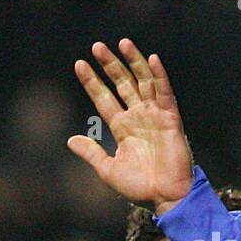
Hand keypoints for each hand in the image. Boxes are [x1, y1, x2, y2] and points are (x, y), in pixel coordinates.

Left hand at [67, 40, 191, 214]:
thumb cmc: (138, 187)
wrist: (163, 197)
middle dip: (110, 65)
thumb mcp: (107, 169)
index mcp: (121, 128)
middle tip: (97, 46)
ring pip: (143, 82)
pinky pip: (165, 93)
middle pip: (122, 84)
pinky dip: (159, 76)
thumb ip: (91, 152)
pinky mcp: (170, 118)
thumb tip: (70, 139)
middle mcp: (137, 117)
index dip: (92, 82)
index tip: (79, 65)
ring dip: (133, 62)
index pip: (104, 98)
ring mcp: (154, 115)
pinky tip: (152, 59)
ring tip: (122, 43)